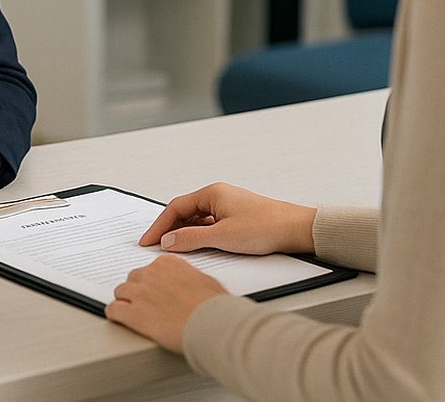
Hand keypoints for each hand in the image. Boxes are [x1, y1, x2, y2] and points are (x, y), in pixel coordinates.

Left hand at [106, 255, 226, 351]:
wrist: (212, 324)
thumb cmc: (214, 306)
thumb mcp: (206, 282)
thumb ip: (189, 278)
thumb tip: (188, 284)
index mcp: (168, 263)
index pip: (149, 268)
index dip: (150, 282)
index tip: (152, 290)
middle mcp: (151, 274)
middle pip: (133, 279)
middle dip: (137, 291)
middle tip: (144, 303)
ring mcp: (140, 292)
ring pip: (120, 292)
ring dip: (125, 302)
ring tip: (132, 312)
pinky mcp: (134, 313)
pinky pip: (113, 310)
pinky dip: (115, 314)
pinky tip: (119, 319)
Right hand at [138, 182, 315, 255]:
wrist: (297, 229)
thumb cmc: (266, 227)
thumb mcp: (223, 236)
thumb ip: (192, 238)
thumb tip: (169, 241)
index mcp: (212, 193)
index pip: (175, 207)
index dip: (159, 226)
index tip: (148, 241)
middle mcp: (218, 196)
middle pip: (184, 212)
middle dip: (169, 229)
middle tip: (156, 247)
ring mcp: (228, 207)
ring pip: (197, 219)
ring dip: (185, 233)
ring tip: (175, 250)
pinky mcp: (237, 218)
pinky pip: (210, 225)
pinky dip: (199, 235)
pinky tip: (198, 248)